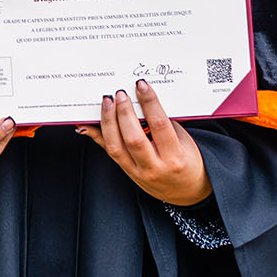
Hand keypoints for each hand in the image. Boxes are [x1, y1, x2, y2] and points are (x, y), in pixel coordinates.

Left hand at [79, 81, 211, 205]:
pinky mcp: (127, 172)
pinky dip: (97, 136)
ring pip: (115, 147)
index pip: (159, 125)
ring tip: (107, 102)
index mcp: (174, 157)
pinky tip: (88, 124)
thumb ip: (166, 122)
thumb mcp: (185, 141)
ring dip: (108, 121)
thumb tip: (144, 100)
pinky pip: (109, 152)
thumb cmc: (188, 162)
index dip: (149, 102)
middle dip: (124, 112)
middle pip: (133, 138)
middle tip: (120, 93)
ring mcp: (138, 172)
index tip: (141, 85)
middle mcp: (154, 167)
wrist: (186, 191)